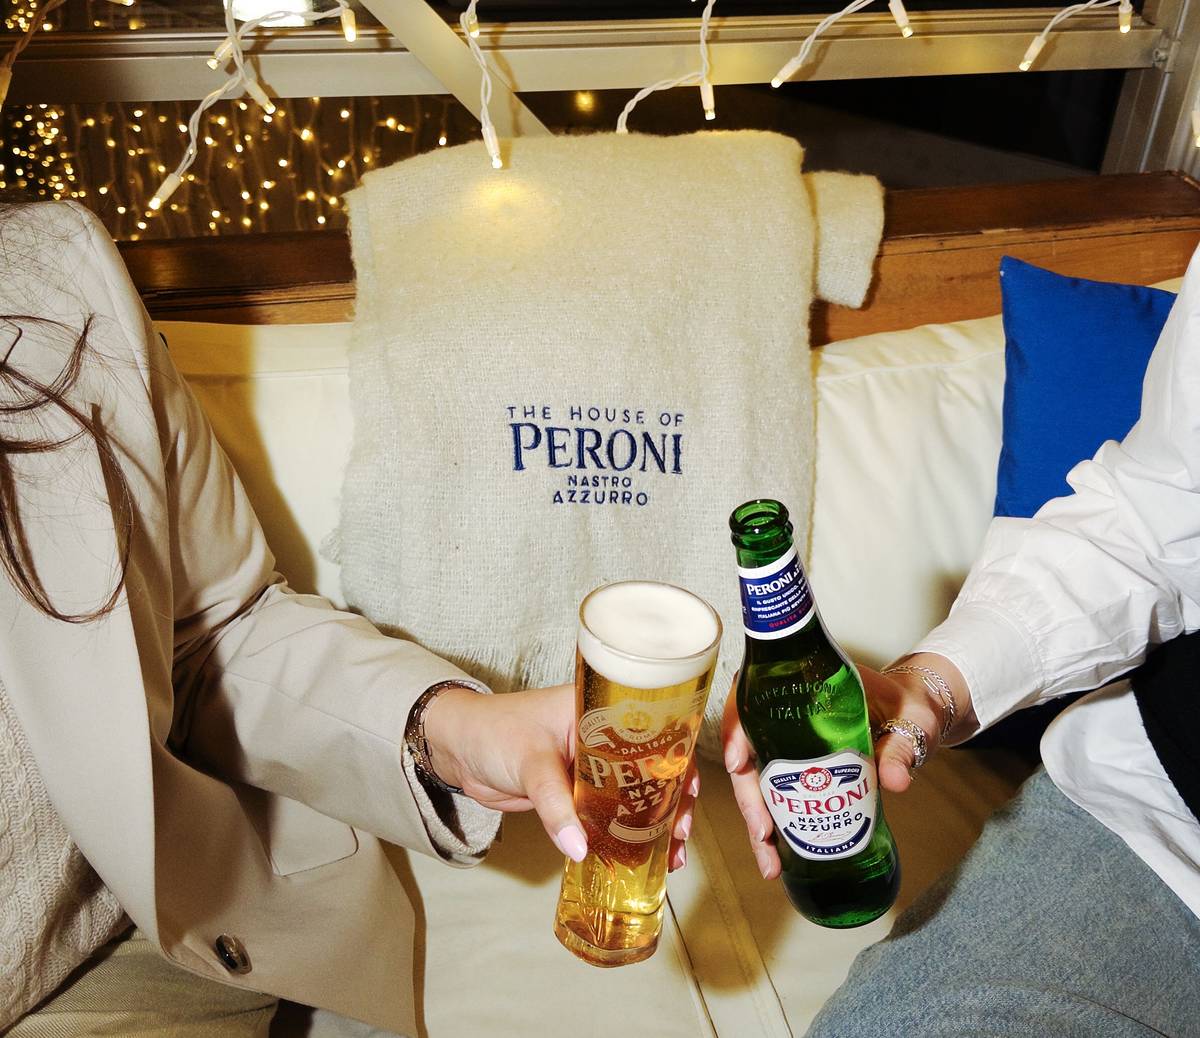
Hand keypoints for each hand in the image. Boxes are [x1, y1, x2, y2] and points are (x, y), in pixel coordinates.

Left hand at [422, 684, 697, 870]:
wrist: (459, 749)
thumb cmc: (494, 732)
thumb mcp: (529, 761)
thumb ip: (553, 803)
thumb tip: (580, 847)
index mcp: (600, 712)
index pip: (652, 732)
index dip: (678, 760)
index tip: (690, 791)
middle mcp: (605, 738)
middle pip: (653, 770)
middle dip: (673, 802)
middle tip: (681, 835)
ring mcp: (594, 768)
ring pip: (636, 796)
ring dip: (655, 825)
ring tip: (670, 855)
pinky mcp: (579, 794)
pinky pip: (611, 815)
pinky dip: (626, 835)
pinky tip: (640, 858)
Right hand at [722, 654, 970, 879]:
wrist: (919, 714)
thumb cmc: (909, 704)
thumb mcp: (908, 719)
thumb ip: (900, 746)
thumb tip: (894, 780)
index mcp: (802, 689)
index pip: (750, 699)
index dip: (735, 730)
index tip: (738, 763)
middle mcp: (787, 716)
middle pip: (747, 752)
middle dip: (748, 798)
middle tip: (762, 833)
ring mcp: (791, 746)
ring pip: (756, 781)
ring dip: (756, 821)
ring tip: (770, 861)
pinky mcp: (802, 772)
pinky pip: (775, 796)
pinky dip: (773, 827)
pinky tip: (777, 854)